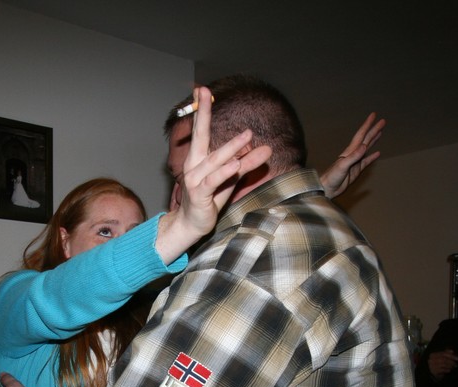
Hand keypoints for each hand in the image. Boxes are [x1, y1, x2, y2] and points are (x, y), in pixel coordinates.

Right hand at [155, 86, 272, 262]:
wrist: (191, 225)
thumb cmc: (209, 199)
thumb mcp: (231, 178)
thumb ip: (246, 163)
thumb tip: (266, 148)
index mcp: (198, 158)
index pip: (200, 130)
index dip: (201, 110)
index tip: (202, 91)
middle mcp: (193, 165)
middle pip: (199, 136)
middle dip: (202, 113)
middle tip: (206, 93)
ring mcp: (194, 180)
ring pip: (214, 160)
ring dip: (231, 147)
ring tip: (247, 135)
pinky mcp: (199, 195)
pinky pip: (213, 180)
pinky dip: (225, 172)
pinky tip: (235, 164)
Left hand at [319, 112, 384, 198]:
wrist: (327, 188)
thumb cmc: (331, 177)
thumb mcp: (342, 166)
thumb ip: (353, 157)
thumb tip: (364, 146)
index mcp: (350, 151)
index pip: (361, 135)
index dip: (367, 125)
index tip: (374, 115)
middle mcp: (353, 154)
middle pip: (366, 139)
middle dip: (374, 129)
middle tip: (382, 121)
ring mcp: (355, 162)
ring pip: (367, 147)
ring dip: (374, 140)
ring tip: (380, 132)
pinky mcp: (356, 170)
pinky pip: (367, 161)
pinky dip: (372, 156)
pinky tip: (378, 153)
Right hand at [427, 349, 457, 379]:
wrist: (433, 373)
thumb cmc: (438, 364)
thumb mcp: (442, 357)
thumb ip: (446, 353)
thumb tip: (452, 351)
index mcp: (433, 355)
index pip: (443, 354)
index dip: (451, 356)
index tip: (457, 358)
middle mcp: (431, 360)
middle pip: (444, 359)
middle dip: (451, 362)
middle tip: (455, 364)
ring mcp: (432, 366)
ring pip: (444, 364)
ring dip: (450, 366)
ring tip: (453, 367)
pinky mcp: (434, 371)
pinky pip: (443, 370)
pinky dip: (447, 370)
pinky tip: (449, 370)